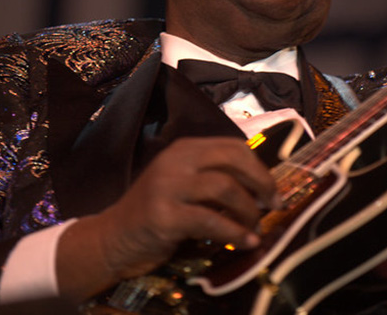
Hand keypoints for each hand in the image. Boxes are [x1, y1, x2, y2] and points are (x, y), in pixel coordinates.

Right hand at [57, 137, 278, 300]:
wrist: (112, 238)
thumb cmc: (155, 213)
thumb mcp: (184, 186)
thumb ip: (213, 179)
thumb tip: (261, 187)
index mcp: (184, 149)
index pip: (232, 146)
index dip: (258, 166)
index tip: (272, 188)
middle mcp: (175, 161)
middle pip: (232, 160)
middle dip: (261, 182)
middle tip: (274, 204)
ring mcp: (167, 186)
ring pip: (225, 187)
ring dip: (249, 210)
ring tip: (256, 227)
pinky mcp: (164, 215)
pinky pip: (211, 220)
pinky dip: (235, 232)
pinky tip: (246, 242)